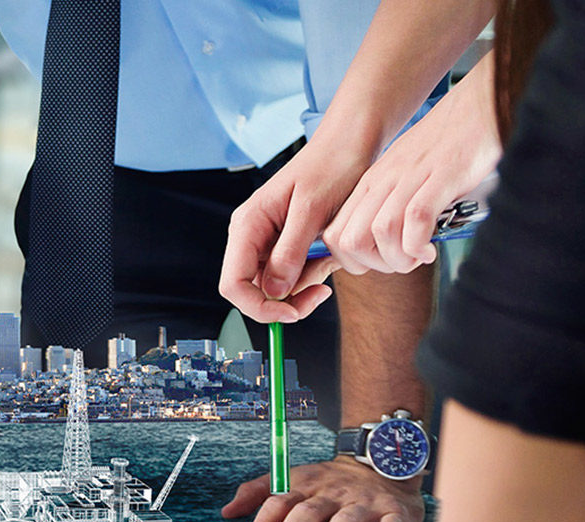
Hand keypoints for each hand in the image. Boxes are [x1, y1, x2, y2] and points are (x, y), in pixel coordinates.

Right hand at [219, 140, 366, 323]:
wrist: (350, 145)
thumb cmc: (331, 167)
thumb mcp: (312, 211)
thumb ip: (290, 252)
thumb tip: (275, 292)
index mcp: (248, 225)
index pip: (233, 285)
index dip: (260, 307)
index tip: (293, 312)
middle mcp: (251, 236)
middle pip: (254, 291)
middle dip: (287, 300)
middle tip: (321, 291)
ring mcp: (267, 241)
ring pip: (274, 287)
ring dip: (305, 285)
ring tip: (330, 260)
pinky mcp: (285, 244)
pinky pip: (291, 274)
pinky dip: (312, 274)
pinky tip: (329, 256)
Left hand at [223, 456, 423, 521]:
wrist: (383, 465)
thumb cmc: (330, 484)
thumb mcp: (293, 481)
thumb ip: (258, 494)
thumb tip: (226, 512)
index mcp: (305, 488)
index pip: (279, 503)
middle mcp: (332, 495)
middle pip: (308, 513)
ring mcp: (363, 503)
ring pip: (345, 521)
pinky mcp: (393, 513)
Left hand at [320, 64, 498, 275]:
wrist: (477, 109)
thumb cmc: (446, 149)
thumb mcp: (405, 178)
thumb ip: (391, 206)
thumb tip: (387, 247)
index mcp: (371, 184)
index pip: (335, 236)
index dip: (353, 261)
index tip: (381, 262)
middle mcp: (383, 182)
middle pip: (350, 241)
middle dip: (374, 266)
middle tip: (403, 263)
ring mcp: (410, 178)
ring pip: (379, 233)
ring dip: (398, 258)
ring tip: (418, 257)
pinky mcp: (440, 177)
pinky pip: (415, 219)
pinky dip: (419, 244)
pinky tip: (430, 248)